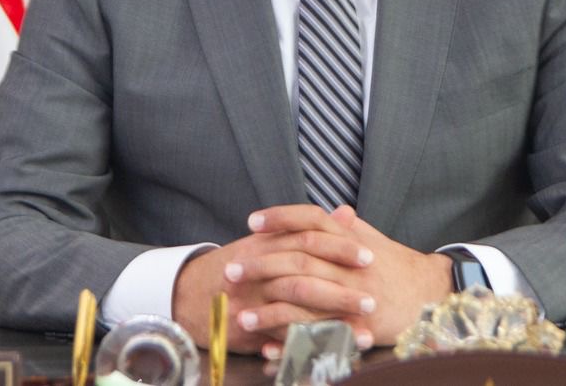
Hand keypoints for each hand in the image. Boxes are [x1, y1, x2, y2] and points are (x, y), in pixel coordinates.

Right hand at [171, 205, 374, 354]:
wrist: (193, 293)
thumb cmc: (242, 264)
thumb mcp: (272, 240)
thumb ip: (311, 227)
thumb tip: (347, 213)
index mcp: (268, 245)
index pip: (308, 241)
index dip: (339, 250)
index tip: (369, 257)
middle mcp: (259, 272)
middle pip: (304, 278)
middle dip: (341, 292)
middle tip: (372, 300)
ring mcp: (252, 302)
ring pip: (296, 312)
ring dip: (332, 325)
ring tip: (363, 333)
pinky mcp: (247, 330)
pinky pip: (280, 340)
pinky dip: (307, 346)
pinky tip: (332, 352)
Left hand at [232, 206, 453, 358]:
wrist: (431, 294)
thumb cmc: (396, 265)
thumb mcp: (373, 240)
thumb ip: (348, 227)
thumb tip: (335, 209)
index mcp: (349, 240)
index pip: (310, 220)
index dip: (280, 218)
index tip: (252, 222)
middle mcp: (349, 265)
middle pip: (298, 260)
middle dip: (260, 266)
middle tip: (229, 271)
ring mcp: (353, 297)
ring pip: (303, 301)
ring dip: (268, 311)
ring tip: (240, 316)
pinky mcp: (356, 326)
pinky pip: (318, 336)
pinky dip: (292, 342)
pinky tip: (268, 347)